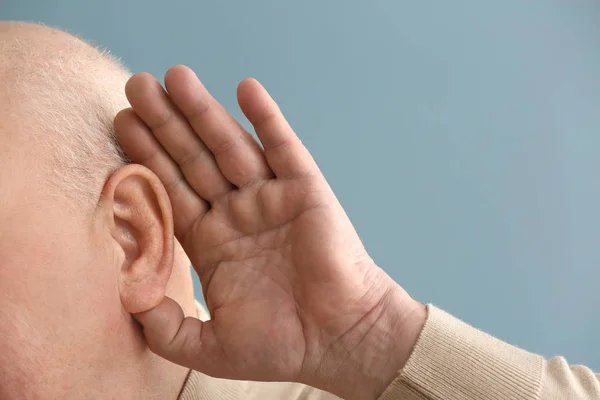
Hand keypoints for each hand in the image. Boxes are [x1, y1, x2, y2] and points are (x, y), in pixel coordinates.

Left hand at [114, 66, 425, 399]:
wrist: (340, 340)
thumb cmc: (281, 345)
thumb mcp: (209, 347)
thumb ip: (165, 328)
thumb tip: (126, 299)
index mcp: (213, 242)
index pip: (171, 191)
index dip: (145, 158)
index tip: (120, 124)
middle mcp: (237, 213)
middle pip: (192, 159)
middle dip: (164, 123)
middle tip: (135, 85)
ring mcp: (270, 198)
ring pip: (230, 145)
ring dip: (203, 111)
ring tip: (174, 77)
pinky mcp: (305, 189)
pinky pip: (282, 147)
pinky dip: (265, 117)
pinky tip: (244, 89)